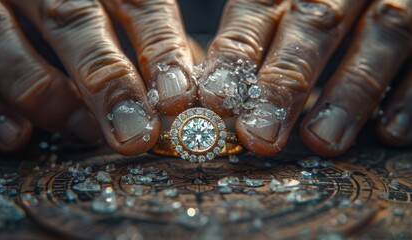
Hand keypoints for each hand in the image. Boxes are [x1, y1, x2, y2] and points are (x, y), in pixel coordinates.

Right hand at [0, 0, 197, 153]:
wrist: (27, 7)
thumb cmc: (89, 25)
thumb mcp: (126, 23)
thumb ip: (152, 49)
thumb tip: (180, 94)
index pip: (140, 6)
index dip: (160, 52)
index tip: (175, 99)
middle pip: (77, 23)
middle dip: (108, 83)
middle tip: (135, 133)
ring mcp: (1, 2)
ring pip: (10, 42)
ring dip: (50, 99)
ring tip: (82, 133)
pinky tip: (17, 134)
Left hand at [198, 0, 411, 156]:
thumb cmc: (312, 12)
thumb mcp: (282, 12)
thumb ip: (253, 42)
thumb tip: (218, 98)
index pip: (256, 12)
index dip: (236, 57)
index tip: (215, 102)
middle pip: (311, 27)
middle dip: (284, 83)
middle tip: (259, 135)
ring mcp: (391, 1)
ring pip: (378, 37)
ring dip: (348, 95)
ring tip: (321, 141)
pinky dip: (407, 97)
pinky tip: (388, 133)